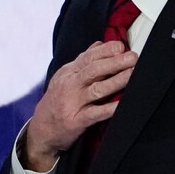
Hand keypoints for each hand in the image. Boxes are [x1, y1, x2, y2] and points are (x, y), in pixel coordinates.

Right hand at [22, 41, 137, 170]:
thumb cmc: (57, 101)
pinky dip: (109, 108)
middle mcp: (69, 85)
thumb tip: (100, 44)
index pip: (88, 57)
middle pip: (94, 70)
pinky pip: (96, 113)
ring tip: (132, 74)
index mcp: (68, 72)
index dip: (106, 50)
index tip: (121, 46)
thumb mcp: (64, 77)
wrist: (41, 129)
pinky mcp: (76, 120)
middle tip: (133, 58)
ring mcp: (72, 103)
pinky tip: (122, 104)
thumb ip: (82, 61)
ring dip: (116, 81)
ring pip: (97, 89)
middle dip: (115, 62)